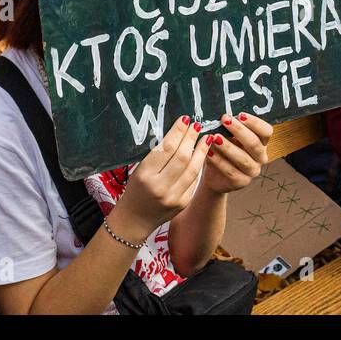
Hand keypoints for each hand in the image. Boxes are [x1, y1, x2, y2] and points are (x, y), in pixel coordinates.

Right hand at [108, 116, 209, 242]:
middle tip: (197, 125)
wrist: (134, 220)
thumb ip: (157, 155)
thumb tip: (178, 134)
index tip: (185, 120)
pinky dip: (198, 166)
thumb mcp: (139, 169)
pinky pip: (194, 180)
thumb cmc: (135, 189)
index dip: (178, 132)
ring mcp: (173, 197)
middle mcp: (160, 186)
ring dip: (201, 151)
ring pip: (193, 169)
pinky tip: (201, 155)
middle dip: (191, 138)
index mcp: (145, 174)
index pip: (166, 148)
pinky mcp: (183, 203)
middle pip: (182, 157)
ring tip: (206, 138)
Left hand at [199, 113, 271, 194]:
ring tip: (214, 137)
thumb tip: (222, 113)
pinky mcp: (242, 182)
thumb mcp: (226, 136)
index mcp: (261, 142)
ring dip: (228, 147)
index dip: (255, 123)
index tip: (239, 114)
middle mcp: (260, 157)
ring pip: (243, 158)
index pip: (266, 131)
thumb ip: (228, 126)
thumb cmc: (222, 149)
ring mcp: (252, 171)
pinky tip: (209, 153)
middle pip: (254, 143)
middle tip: (224, 120)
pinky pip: (231, 172)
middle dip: (239, 130)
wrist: (214, 174)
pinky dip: (219, 161)